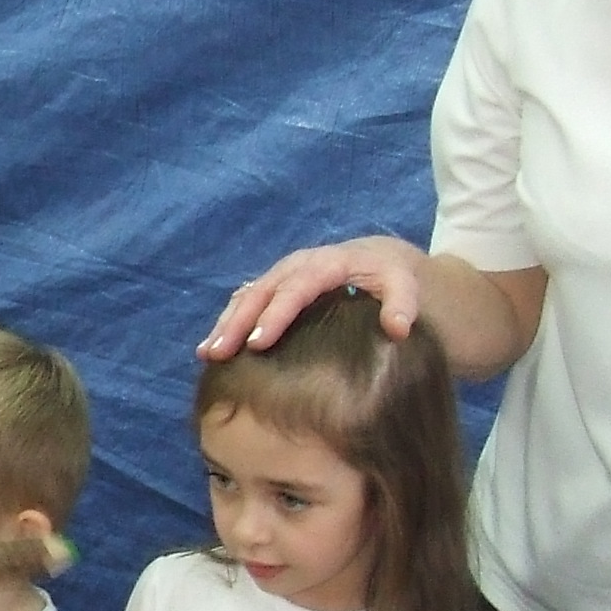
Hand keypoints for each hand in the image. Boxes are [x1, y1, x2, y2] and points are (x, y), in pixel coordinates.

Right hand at [197, 236, 423, 360]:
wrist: (382, 258)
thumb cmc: (391, 275)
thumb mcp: (404, 283)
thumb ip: (402, 303)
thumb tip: (397, 329)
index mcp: (324, 264)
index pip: (295, 289)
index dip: (275, 316)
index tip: (257, 344)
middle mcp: (296, 266)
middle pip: (261, 292)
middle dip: (236, 322)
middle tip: (216, 352)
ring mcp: (281, 276)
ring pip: (247, 296)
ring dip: (225, 323)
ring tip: (206, 353)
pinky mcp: (275, 286)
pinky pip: (246, 300)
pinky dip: (229, 321)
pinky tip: (214, 346)